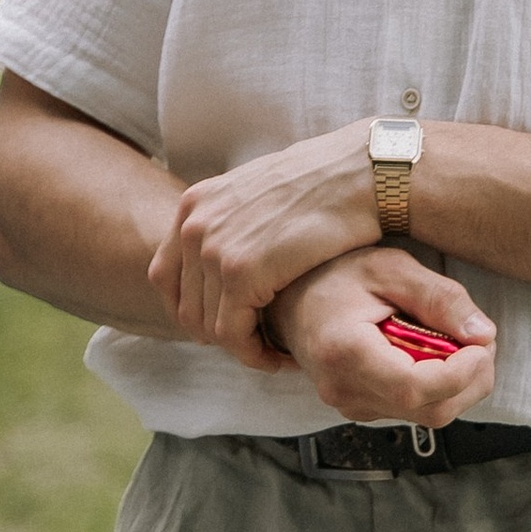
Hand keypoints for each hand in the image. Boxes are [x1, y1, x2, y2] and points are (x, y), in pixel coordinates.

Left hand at [152, 124, 380, 353]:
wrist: (364, 173)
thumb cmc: (330, 185)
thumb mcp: (262, 196)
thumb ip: (236, 224)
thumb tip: (234, 257)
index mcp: (195, 204)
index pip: (166, 276)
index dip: (193, 311)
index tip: (225, 328)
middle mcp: (194, 224)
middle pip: (186, 307)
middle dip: (221, 335)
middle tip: (258, 347)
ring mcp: (212, 248)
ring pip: (208, 327)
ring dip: (242, 349)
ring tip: (274, 354)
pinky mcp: (240, 272)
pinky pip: (233, 335)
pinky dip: (256, 354)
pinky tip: (282, 357)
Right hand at [268, 245, 497, 429]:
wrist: (291, 294)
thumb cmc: (336, 275)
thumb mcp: (391, 269)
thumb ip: (439, 298)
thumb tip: (483, 334)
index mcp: (345, 351)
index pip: (414, 388)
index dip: (460, 374)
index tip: (481, 346)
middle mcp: (343, 388)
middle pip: (429, 410)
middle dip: (470, 381)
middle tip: (482, 343)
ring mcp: (349, 403)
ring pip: (427, 415)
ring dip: (458, 385)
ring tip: (461, 344)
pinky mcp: (360, 407)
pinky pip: (413, 410)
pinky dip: (438, 388)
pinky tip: (436, 356)